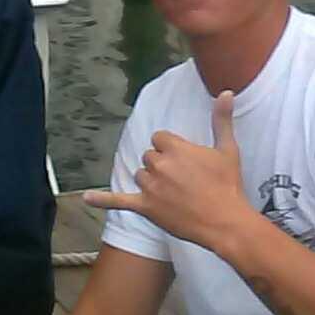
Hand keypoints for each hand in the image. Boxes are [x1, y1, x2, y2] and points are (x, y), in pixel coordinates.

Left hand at [83, 91, 252, 252]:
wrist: (224, 222)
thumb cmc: (227, 185)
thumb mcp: (227, 149)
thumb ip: (222, 119)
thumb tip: (226, 92)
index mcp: (175, 147)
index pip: (159, 138)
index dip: (171, 148)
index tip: (185, 160)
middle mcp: (159, 164)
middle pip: (149, 156)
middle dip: (162, 165)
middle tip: (183, 180)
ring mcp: (150, 186)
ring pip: (140, 175)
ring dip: (150, 181)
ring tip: (173, 193)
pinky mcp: (145, 207)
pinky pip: (119, 201)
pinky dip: (102, 200)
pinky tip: (87, 198)